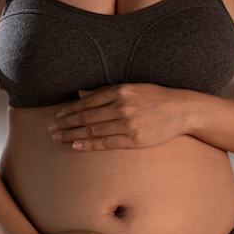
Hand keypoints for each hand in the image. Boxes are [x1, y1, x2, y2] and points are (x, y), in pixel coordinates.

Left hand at [48, 83, 189, 149]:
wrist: (182, 110)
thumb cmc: (155, 98)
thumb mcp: (131, 88)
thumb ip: (105, 91)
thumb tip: (80, 94)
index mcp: (120, 91)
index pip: (88, 102)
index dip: (70, 109)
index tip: (58, 115)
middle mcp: (122, 106)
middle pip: (86, 116)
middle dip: (66, 123)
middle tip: (50, 128)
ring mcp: (128, 124)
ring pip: (93, 130)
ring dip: (72, 135)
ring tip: (58, 138)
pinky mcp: (135, 139)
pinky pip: (107, 143)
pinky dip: (89, 145)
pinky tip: (76, 146)